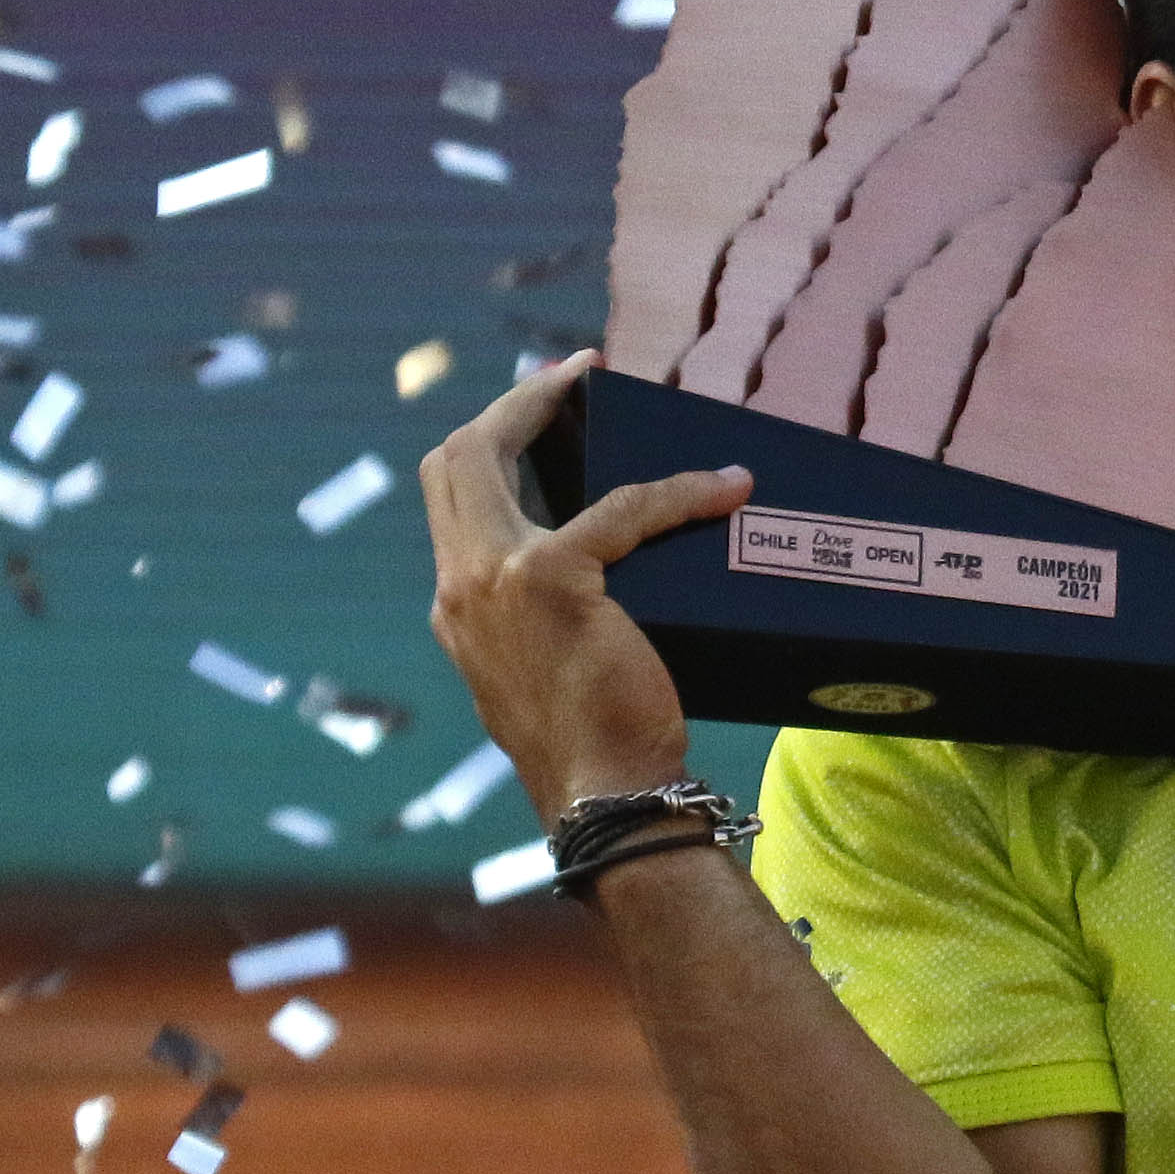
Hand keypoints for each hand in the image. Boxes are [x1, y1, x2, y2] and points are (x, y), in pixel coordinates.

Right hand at [421, 348, 752, 816]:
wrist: (606, 797)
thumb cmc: (601, 747)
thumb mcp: (549, 672)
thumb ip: (547, 618)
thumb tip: (605, 577)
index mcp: (457, 604)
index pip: (450, 494)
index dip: (490, 439)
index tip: (540, 405)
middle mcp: (458, 586)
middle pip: (455, 455)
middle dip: (507, 402)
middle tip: (570, 376)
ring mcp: (494, 580)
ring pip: (500, 455)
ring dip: (552, 407)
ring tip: (607, 387)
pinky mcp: (552, 580)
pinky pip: (623, 510)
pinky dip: (679, 491)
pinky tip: (724, 486)